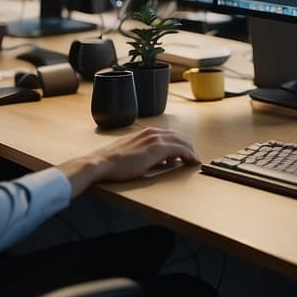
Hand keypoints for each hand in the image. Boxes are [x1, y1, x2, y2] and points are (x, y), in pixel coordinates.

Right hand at [59, 127, 199, 197]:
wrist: (101, 163)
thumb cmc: (113, 162)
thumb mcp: (134, 153)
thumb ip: (148, 154)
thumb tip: (162, 161)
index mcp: (146, 132)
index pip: (170, 135)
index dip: (181, 143)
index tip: (186, 152)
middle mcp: (153, 133)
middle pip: (179, 137)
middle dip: (189, 146)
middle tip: (194, 156)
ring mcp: (155, 139)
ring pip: (182, 142)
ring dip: (191, 151)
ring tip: (194, 160)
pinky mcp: (157, 149)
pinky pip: (181, 150)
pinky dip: (189, 155)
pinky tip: (192, 162)